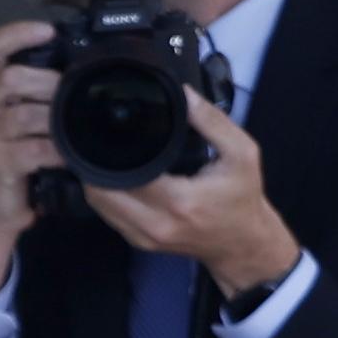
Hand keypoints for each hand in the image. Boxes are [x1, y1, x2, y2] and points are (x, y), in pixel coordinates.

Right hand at [0, 19, 63, 300]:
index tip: (48, 30)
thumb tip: (79, 71)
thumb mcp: (19, 119)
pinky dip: (59, 149)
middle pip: (10, 77)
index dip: (18, 33)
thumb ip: (37, 94)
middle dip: (49, 81)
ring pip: (25, 114)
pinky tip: (73, 153)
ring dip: (57, 116)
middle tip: (75, 90)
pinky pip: (35, 148)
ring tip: (77, 122)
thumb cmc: (12, 158)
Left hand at [82, 93, 305, 302]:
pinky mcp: (140, 243)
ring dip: (95, 180)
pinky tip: (113, 176)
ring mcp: (144, 237)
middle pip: (101, 191)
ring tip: (102, 154)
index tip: (107, 128)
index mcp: (179, 200)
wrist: (244, 244)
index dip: (109, 150)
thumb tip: (183, 93)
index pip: (125, 173)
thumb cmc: (243, 198)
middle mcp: (156, 223)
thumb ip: (212, 122)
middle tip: (96, 137)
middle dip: (94, 164)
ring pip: (98, 205)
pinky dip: (104, 196)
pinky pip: (108, 216)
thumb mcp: (241, 154)